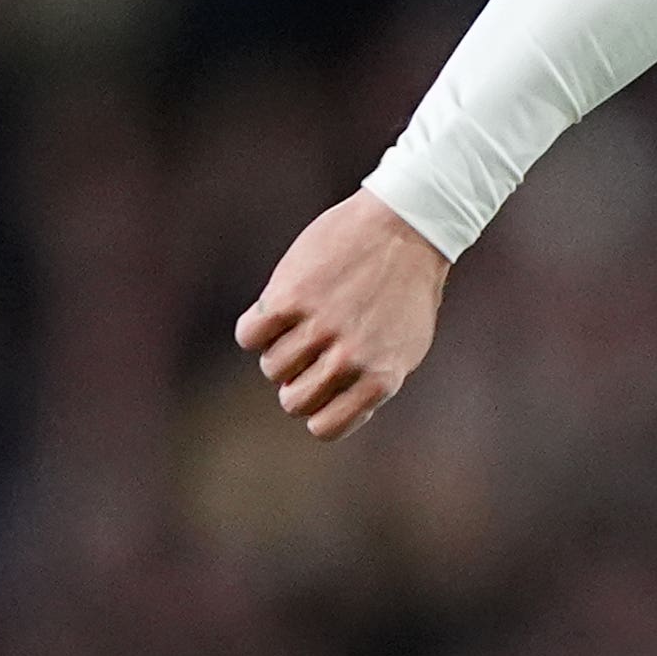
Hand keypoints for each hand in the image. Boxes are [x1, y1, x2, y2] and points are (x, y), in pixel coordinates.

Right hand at [237, 191, 449, 439]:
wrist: (406, 227)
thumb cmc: (406, 288)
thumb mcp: (405, 347)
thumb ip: (371, 383)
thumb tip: (333, 413)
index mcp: (381, 379)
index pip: (324, 427)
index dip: (317, 408)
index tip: (321, 385)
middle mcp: (349, 360)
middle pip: (292, 400)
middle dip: (295, 381)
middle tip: (308, 352)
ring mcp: (319, 329)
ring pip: (272, 367)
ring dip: (279, 349)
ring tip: (301, 322)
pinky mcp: (291, 298)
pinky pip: (250, 335)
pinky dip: (256, 327)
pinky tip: (275, 311)